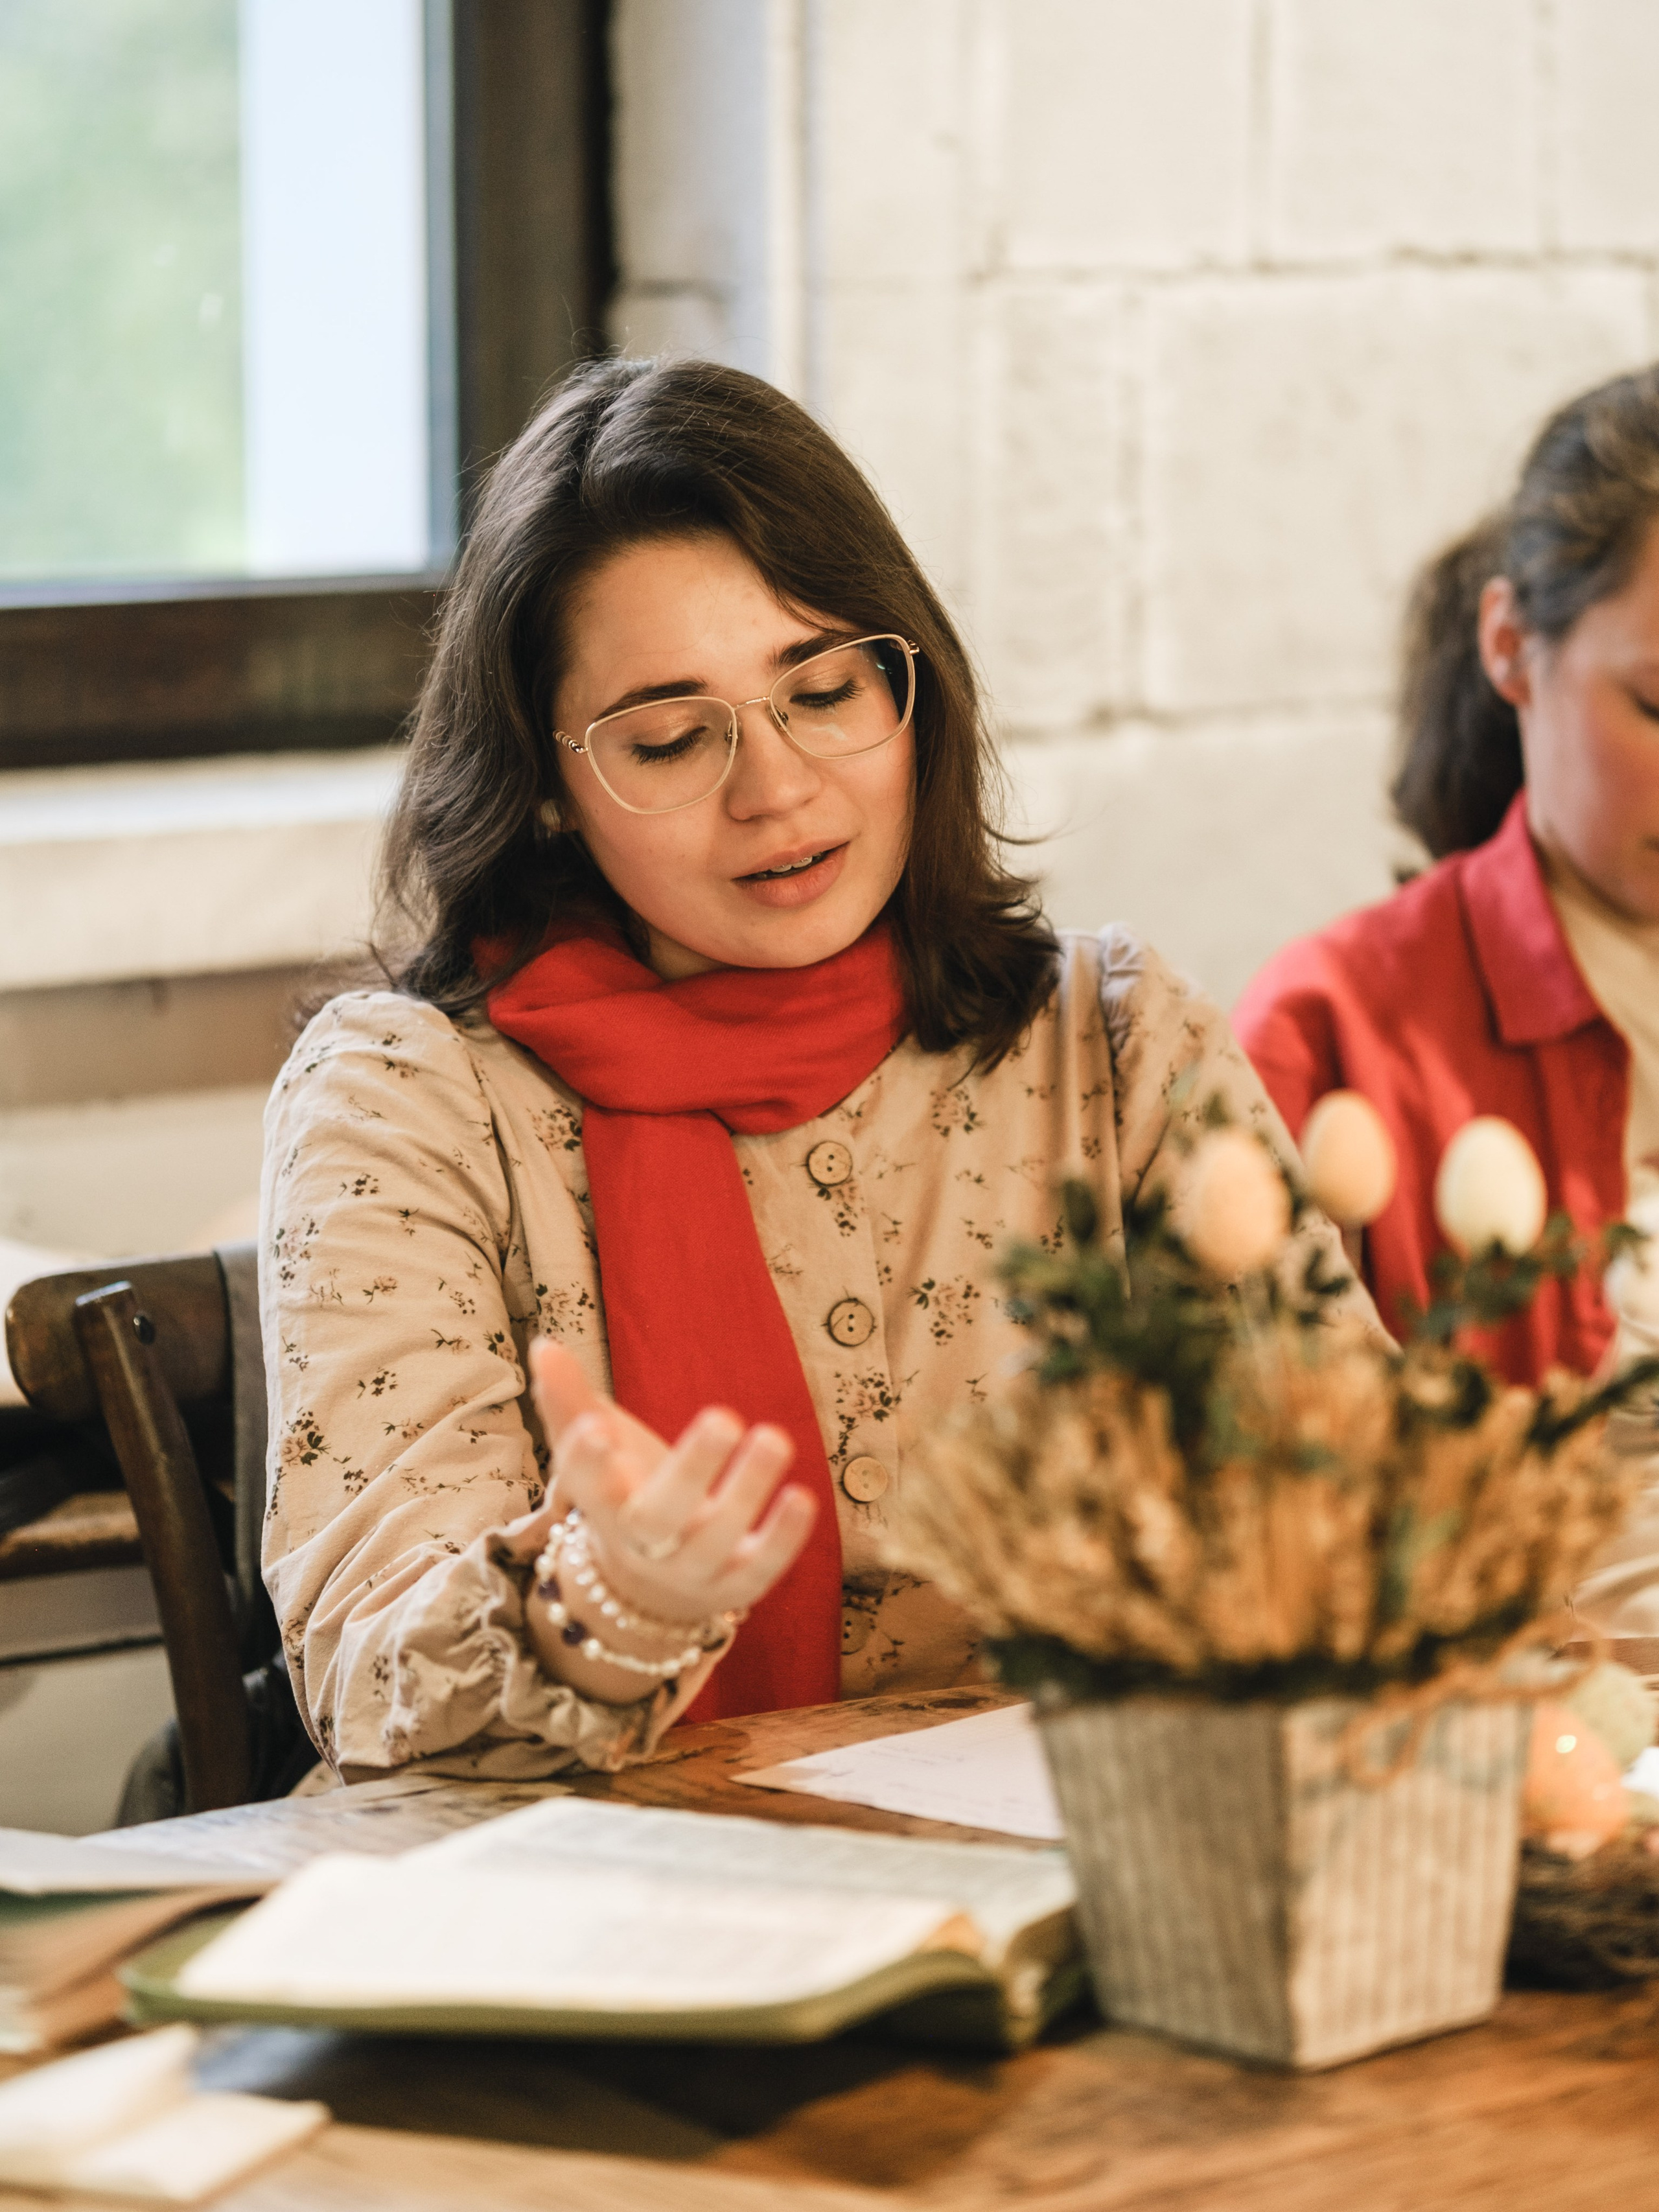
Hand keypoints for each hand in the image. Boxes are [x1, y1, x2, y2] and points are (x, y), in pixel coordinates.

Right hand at [520, 1340, 817, 1699]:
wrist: (648, 1586)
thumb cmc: (623, 1491)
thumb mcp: (594, 1448)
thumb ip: (569, 1400)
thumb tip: (543, 1344)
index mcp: (603, 1504)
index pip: (586, 1484)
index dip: (585, 1460)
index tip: (595, 1428)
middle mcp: (644, 1544)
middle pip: (657, 1518)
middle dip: (690, 1470)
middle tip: (722, 1417)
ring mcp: (690, 1569)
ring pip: (714, 1541)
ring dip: (746, 1491)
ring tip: (773, 1438)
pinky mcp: (736, 1584)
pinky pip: (759, 1568)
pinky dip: (781, 1539)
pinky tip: (802, 1497)